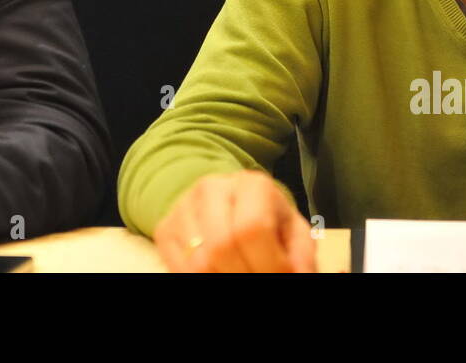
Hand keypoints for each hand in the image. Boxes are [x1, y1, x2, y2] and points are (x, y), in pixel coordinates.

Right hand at [152, 171, 316, 272]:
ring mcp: (184, 206)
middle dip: (243, 275)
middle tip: (256, 280)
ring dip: (220, 278)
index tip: (279, 276)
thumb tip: (298, 274)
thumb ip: (300, 254)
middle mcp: (213, 188)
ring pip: (198, 261)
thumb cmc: (267, 219)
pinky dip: (199, 279)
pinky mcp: (165, 227)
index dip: (267, 263)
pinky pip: (178, 267)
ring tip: (240, 275)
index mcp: (253, 185)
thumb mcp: (291, 231)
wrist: (226, 201)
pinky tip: (218, 274)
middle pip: (222, 246)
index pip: (253, 228)